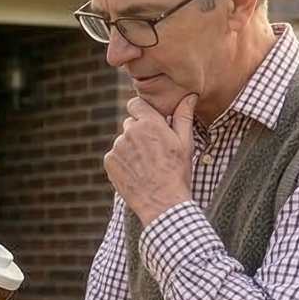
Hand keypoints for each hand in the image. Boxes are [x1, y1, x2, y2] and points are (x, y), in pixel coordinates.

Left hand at [105, 93, 197, 223]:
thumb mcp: (185, 143)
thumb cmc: (177, 173)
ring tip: (146, 165)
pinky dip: (122, 162)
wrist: (162, 203)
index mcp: (149, 123)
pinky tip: (136, 173)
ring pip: (122, 141)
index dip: (142, 112)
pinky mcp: (109, 162)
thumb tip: (189, 96)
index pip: (135, 103)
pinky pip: (114, 156)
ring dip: (131, 148)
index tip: (148, 122)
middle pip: (129, 123)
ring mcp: (117, 147)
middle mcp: (129, 132)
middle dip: (139, 132)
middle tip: (152, 150)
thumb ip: (183, 116)